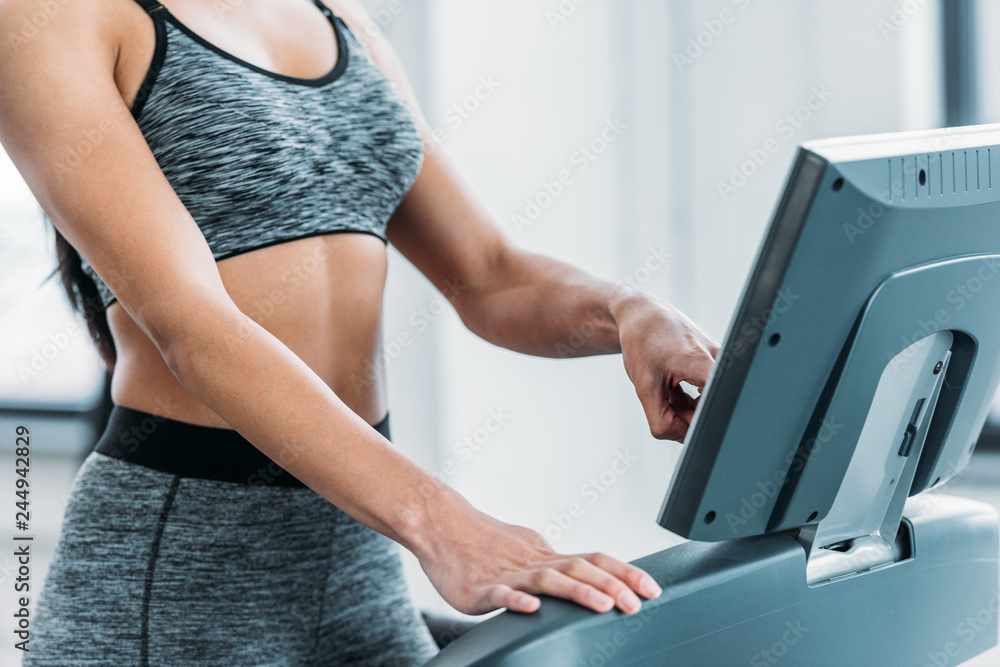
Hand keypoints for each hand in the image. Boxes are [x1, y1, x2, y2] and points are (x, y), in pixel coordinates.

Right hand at [412, 490, 661, 615]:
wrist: (441, 524)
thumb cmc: (484, 539)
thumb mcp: (528, 548)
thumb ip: (554, 563)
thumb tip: (583, 571)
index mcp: (547, 555)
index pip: (594, 560)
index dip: (624, 572)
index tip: (653, 588)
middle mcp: (534, 562)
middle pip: (579, 569)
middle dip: (612, 585)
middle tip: (638, 602)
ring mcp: (507, 574)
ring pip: (547, 580)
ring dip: (577, 592)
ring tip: (602, 605)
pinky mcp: (480, 588)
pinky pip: (500, 595)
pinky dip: (516, 601)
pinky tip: (531, 609)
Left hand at [611, 291, 718, 440]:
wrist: (643, 316)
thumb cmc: (642, 342)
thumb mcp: (644, 386)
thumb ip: (661, 420)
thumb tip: (683, 438)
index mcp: (703, 363)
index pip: (717, 407)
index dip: (698, 423)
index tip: (678, 417)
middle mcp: (721, 360)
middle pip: (712, 410)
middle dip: (686, 416)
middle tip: (665, 399)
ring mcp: (721, 363)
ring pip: (709, 405)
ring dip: (686, 407)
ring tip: (669, 386)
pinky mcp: (717, 367)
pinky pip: (708, 397)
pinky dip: (689, 400)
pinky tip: (676, 384)